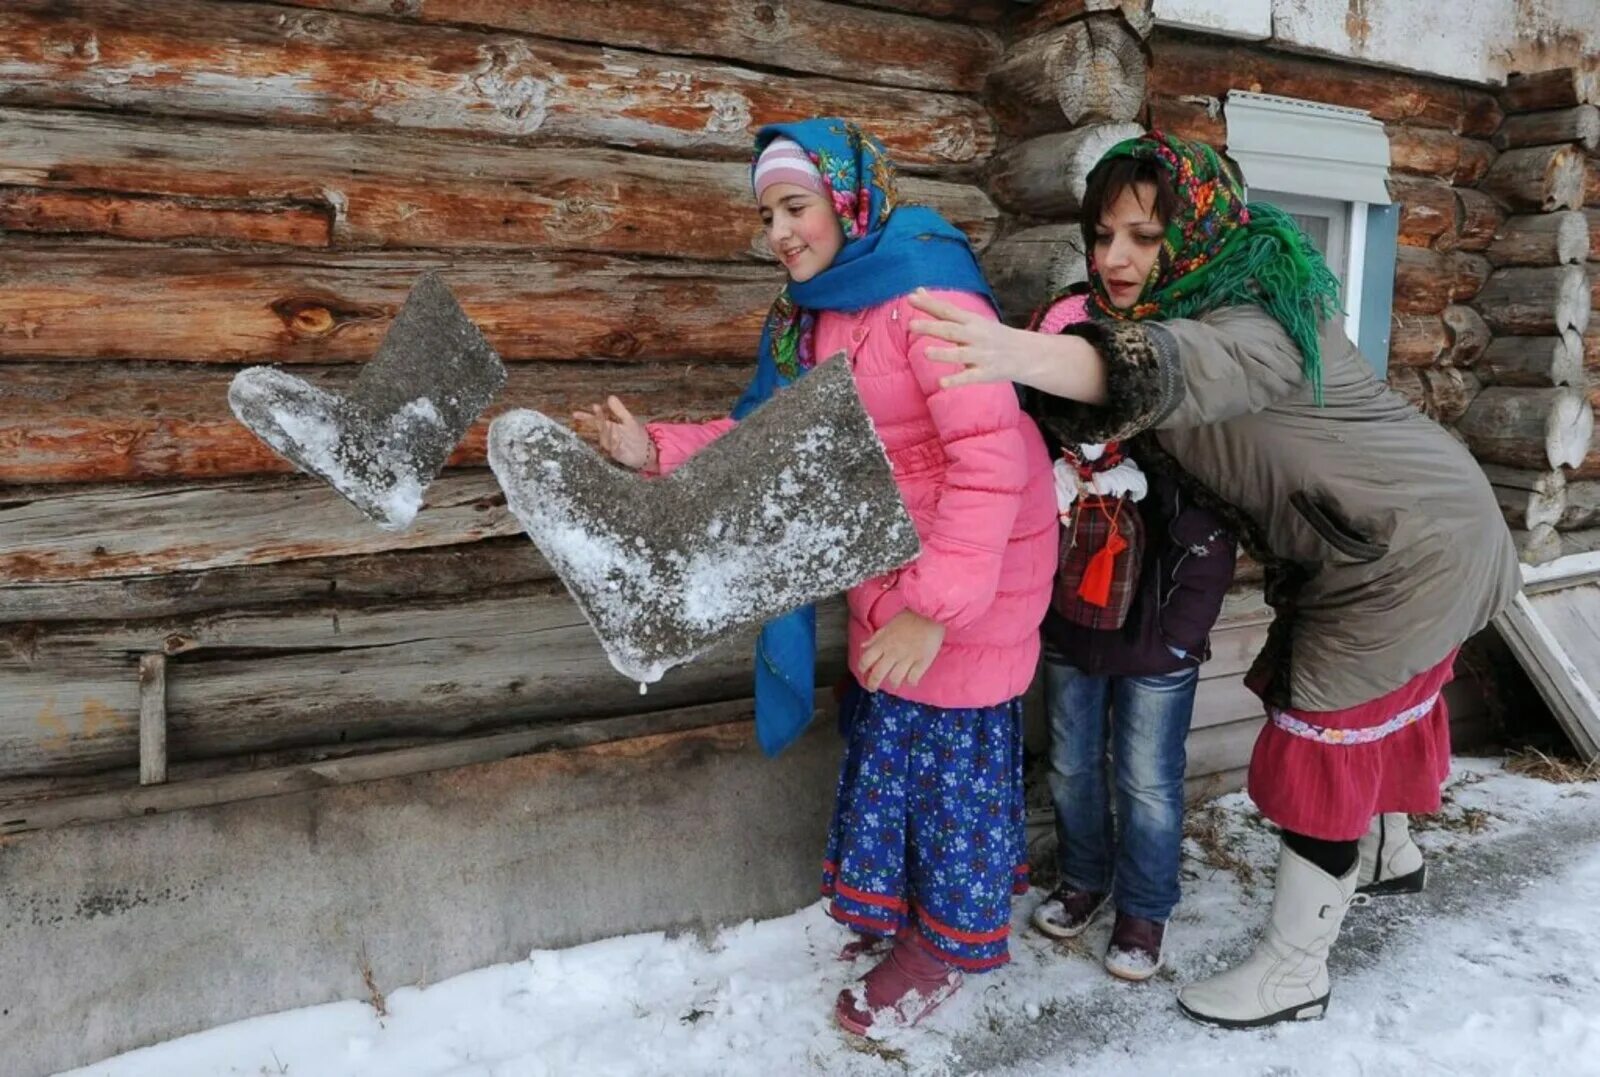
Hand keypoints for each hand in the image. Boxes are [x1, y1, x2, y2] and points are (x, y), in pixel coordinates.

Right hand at [571, 396, 655, 469]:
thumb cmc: (637, 436)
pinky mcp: (618, 455)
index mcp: (610, 427)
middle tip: (596, 409)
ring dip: (606, 431)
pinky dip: (614, 443)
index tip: (575, 414)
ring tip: (608, 422)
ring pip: (605, 439)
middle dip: (598, 419)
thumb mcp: (628, 419)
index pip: (595, 421)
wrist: (648, 451)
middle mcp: (609, 437)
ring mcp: (612, 446)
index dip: (585, 417)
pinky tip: (616, 437)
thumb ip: (619, 410)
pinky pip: (614, 449)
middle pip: (600, 428)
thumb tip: (610, 397)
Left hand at [859, 610, 945, 693]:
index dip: (862, 669)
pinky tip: (911, 679)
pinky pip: (913, 679)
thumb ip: (876, 637)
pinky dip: (911, 681)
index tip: (864, 673)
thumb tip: (863, 646)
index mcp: (883, 643)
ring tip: (895, 682)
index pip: (866, 660)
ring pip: (894, 679)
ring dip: (893, 683)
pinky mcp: (922, 662)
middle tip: (873, 687)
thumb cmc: (910, 617)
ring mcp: (908, 658)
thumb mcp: (889, 624)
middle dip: (872, 684)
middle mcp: (893, 653)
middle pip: (877, 674)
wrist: (931, 613)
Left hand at [908, 288, 1030, 389]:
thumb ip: (943, 309)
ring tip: (926, 353)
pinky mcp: (985, 373)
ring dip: (944, 354)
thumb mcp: (971, 319)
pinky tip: (941, 384)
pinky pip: (969, 377)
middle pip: (951, 331)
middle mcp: (975, 336)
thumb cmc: (991, 335)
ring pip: (960, 354)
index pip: (948, 310)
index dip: (930, 304)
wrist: (1026, 353)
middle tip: (911, 325)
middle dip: (932, 328)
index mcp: (971, 321)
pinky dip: (956, 380)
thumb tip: (917, 291)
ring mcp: (981, 355)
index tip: (911, 298)